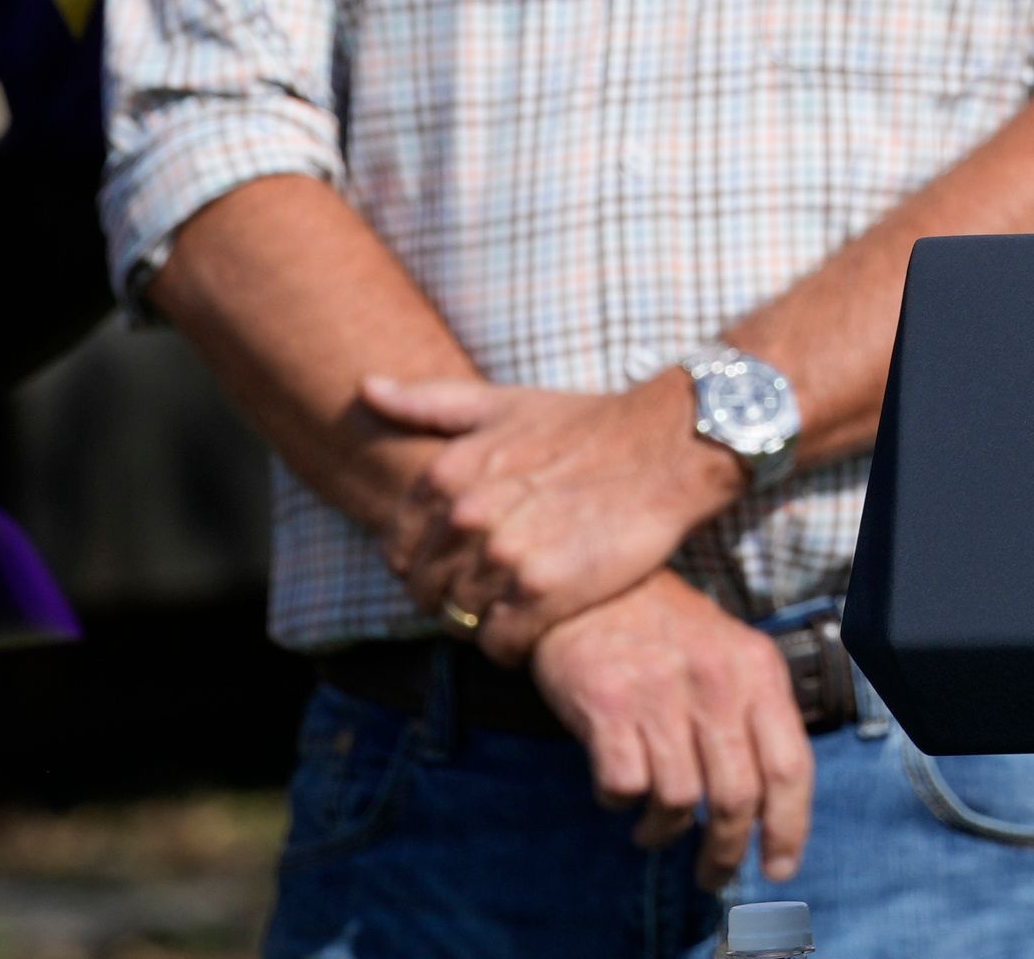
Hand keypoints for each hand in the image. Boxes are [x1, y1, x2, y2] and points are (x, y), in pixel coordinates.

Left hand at [360, 372, 742, 661]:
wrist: (669, 447)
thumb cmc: (585, 425)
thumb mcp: (503, 404)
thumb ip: (428, 403)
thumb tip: (365, 388)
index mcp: (447, 474)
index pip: (398, 549)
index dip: (423, 563)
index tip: (459, 561)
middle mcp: (468, 515)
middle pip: (426, 589)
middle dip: (450, 595)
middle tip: (491, 588)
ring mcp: (505, 555)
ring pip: (461, 617)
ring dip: (483, 620)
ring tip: (517, 603)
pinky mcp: (545, 592)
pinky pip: (498, 642)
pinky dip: (509, 645)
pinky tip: (535, 622)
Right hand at [528, 574, 811, 890]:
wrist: (594, 586)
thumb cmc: (669, 632)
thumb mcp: (731, 657)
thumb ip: (755, 719)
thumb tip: (772, 806)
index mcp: (759, 671)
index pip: (791, 766)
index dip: (791, 827)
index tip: (782, 867)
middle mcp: (716, 682)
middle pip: (738, 796)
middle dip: (727, 851)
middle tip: (713, 874)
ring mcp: (661, 693)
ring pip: (680, 800)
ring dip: (665, 830)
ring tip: (654, 827)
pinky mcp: (607, 705)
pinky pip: (624, 787)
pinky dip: (621, 803)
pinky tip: (619, 791)